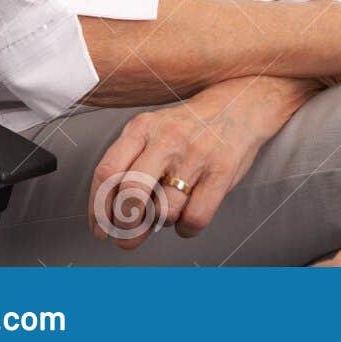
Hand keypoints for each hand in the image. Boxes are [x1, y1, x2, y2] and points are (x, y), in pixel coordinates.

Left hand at [88, 76, 312, 247]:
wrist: (243, 103)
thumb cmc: (191, 126)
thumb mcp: (154, 131)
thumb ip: (131, 165)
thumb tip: (110, 219)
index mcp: (142, 128)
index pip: (106, 173)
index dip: (97, 210)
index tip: (100, 230)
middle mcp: (167, 139)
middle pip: (131, 195)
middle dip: (125, 227)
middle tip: (128, 238)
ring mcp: (197, 155)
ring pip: (164, 211)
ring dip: (162, 224)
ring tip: (170, 212)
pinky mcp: (223, 170)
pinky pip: (195, 218)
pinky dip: (187, 229)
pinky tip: (188, 218)